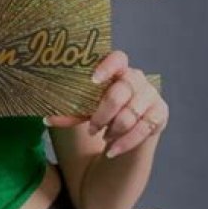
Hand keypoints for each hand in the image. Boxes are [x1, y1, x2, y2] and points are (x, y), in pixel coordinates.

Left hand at [44, 50, 168, 158]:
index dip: (107, 66)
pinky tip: (112, 150)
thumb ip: (70, 112)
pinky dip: (126, 142)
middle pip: (122, 90)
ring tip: (104, 137)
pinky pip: (144, 128)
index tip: (93, 79)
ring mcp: (150, 94)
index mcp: (117, 69)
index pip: (118, 58)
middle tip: (92, 129)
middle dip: (104, 113)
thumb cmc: (102, 112)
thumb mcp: (85, 110)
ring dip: (114, 129)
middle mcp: (136, 78)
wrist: (125, 131)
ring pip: (132, 113)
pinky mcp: (159, 113)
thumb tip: (47, 118)